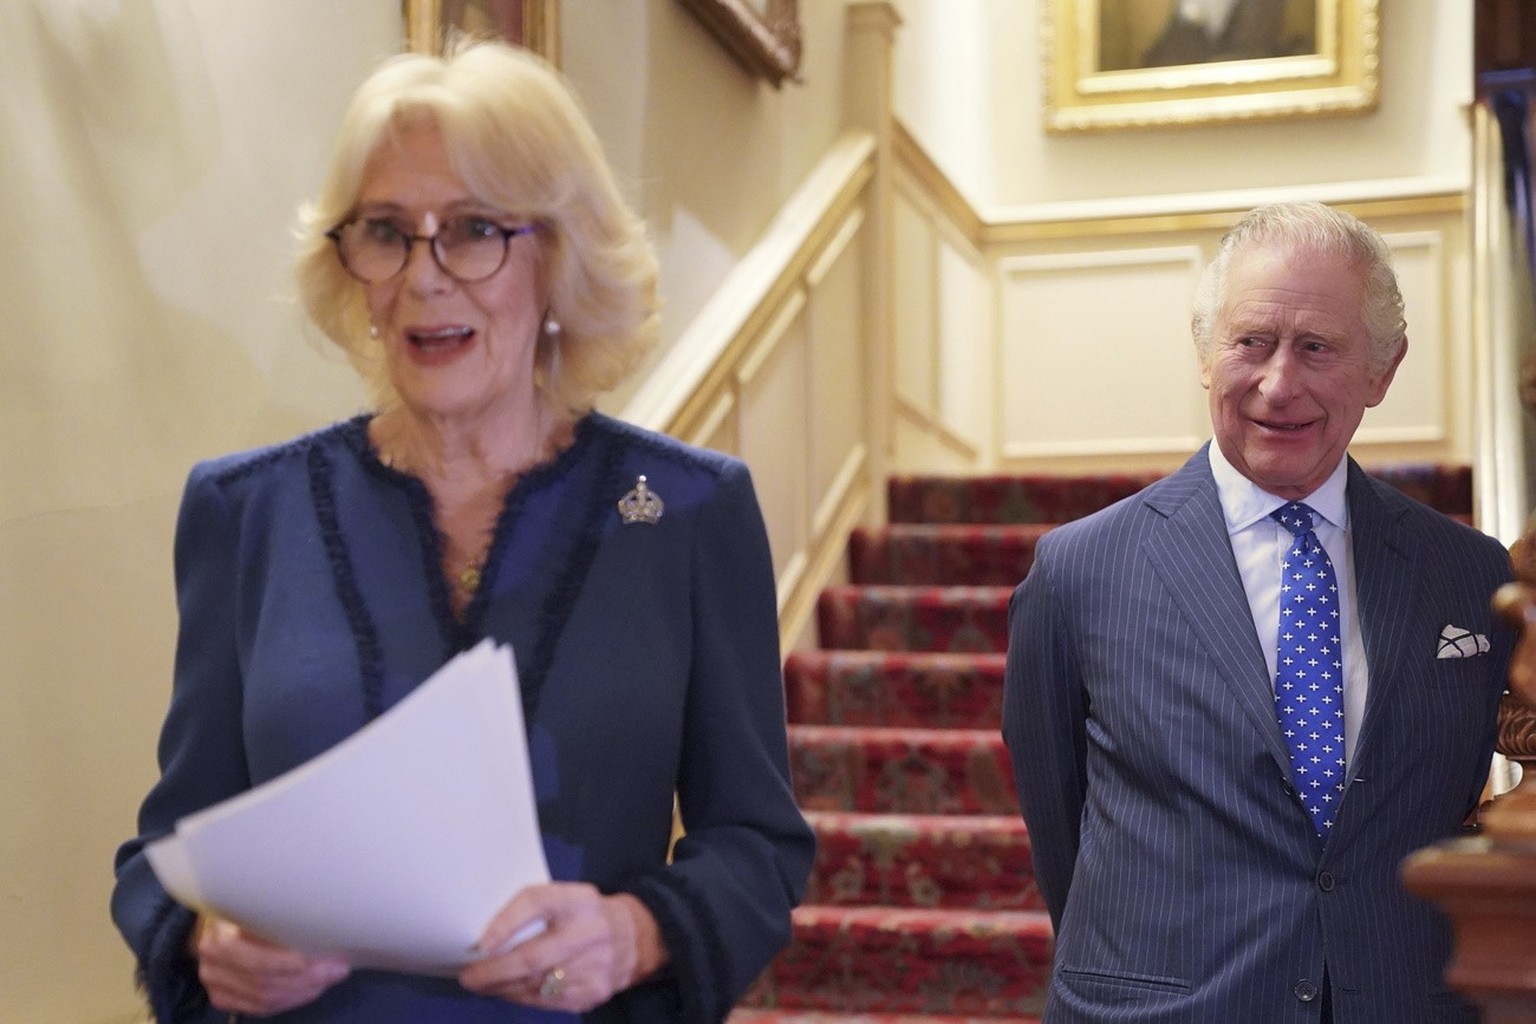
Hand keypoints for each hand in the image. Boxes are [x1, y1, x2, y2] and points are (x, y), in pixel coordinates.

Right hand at [193, 915, 350, 1016]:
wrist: (211, 921)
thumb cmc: (240, 904)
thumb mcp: (254, 898)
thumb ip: (277, 910)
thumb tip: (324, 913)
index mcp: (219, 934)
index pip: (259, 959)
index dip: (295, 962)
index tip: (328, 954)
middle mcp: (212, 962)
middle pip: (265, 981)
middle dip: (308, 978)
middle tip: (337, 968)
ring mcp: (215, 983)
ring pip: (265, 999)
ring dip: (303, 991)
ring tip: (329, 978)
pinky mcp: (223, 998)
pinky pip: (260, 1008)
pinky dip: (290, 1000)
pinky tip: (310, 990)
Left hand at [459, 882, 667, 1011]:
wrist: (638, 939)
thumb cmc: (588, 915)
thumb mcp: (567, 897)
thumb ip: (533, 910)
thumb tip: (487, 938)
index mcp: (579, 900)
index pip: (537, 902)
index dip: (506, 922)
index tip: (481, 943)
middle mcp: (589, 931)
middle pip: (532, 956)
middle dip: (493, 971)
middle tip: (469, 976)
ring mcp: (593, 966)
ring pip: (534, 985)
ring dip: (502, 988)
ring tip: (483, 984)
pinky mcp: (593, 993)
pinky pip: (547, 1001)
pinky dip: (522, 998)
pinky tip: (510, 992)